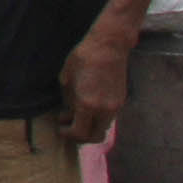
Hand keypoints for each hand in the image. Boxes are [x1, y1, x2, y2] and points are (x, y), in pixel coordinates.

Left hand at [60, 27, 133, 144]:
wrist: (109, 46)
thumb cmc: (83, 58)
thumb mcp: (66, 79)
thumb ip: (68, 100)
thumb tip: (68, 112)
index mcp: (87, 104)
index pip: (79, 132)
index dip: (68, 134)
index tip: (61, 128)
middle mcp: (104, 109)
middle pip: (95, 136)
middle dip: (81, 136)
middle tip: (69, 127)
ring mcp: (115, 106)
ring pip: (103, 127)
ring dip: (90, 126)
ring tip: (76, 114)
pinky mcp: (121, 100)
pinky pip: (109, 117)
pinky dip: (98, 117)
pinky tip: (88, 107)